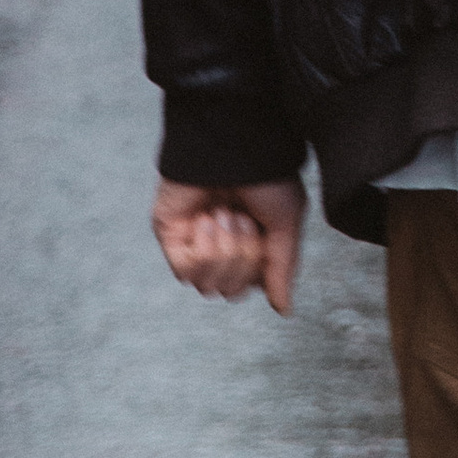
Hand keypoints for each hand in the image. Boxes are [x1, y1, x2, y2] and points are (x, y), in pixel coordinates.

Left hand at [152, 176, 305, 314]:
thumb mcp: (286, 224)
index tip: (262, 235)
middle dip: (241, 258)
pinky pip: (185, 272)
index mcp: (249, 243)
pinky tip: (206, 221)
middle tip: (243, 220)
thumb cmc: (266, 176)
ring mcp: (194, 241)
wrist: (235, 147)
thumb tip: (283, 310)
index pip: (249, 286)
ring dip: (222, 251)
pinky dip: (201, 251)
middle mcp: (220, 245)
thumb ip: (281, 269)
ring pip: (207, 285)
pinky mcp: (171, 235)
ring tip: (225, 215)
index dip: (257, 270)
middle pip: (229, 290)